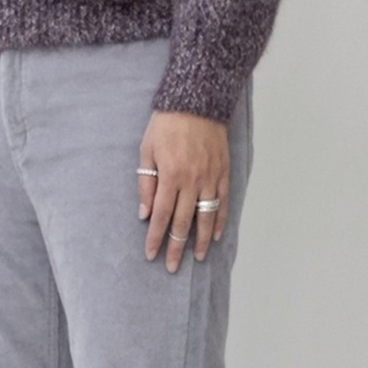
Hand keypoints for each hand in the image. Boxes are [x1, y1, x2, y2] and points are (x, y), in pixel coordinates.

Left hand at [137, 110, 229, 272]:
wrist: (197, 101)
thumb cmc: (167, 124)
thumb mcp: (147, 151)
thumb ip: (146, 184)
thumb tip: (144, 214)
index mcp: (170, 176)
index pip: (161, 216)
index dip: (156, 238)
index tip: (151, 255)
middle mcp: (192, 181)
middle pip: (183, 223)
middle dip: (176, 247)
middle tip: (172, 267)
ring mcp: (210, 178)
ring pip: (206, 218)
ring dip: (202, 241)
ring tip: (198, 258)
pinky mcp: (223, 173)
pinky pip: (223, 203)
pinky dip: (220, 221)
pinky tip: (216, 235)